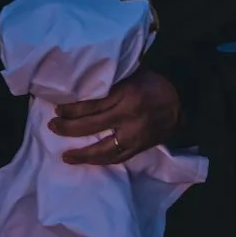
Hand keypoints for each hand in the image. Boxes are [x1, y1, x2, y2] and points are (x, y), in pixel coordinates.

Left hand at [51, 67, 180, 164]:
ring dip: (83, 154)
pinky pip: (118, 158)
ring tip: (67, 156)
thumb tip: (83, 87)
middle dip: (69, 129)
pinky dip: (101, 161)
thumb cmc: (153, 82)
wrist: (181, 99)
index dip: (72, 110)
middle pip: (92, 127)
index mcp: (125, 96)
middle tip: (53, 127)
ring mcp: (135, 136)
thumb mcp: (131, 75)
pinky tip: (89, 161)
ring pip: (104, 150)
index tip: (57, 111)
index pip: (92, 106)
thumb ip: (110, 83)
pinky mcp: (140, 147)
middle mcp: (128, 118)